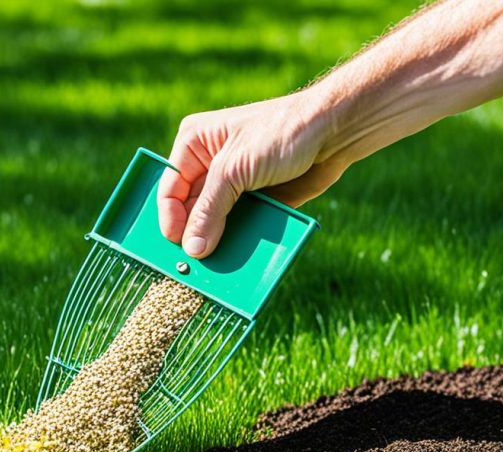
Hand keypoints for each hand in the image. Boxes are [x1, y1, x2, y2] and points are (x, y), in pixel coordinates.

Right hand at [157, 90, 347, 258]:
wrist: (333, 132)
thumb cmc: (279, 133)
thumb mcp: (234, 169)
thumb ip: (209, 210)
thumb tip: (192, 250)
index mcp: (194, 145)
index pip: (169, 190)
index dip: (170, 220)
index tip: (176, 247)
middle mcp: (210, 165)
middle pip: (191, 210)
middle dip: (194, 236)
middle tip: (193, 266)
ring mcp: (235, 185)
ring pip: (217, 223)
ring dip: (218, 243)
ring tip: (216, 268)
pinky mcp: (259, 200)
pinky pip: (243, 227)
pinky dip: (242, 243)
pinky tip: (241, 260)